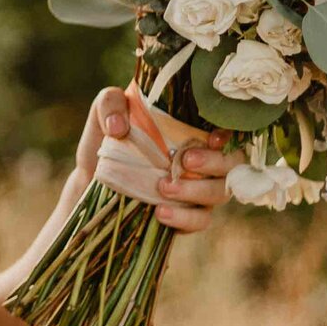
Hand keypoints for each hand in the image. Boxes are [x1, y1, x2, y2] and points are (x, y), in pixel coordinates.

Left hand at [69, 86, 236, 231]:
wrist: (93, 176)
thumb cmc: (107, 138)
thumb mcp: (104, 113)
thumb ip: (110, 104)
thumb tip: (118, 127)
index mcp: (194, 128)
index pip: (228, 129)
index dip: (230, 134)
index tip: (214, 137)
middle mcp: (205, 157)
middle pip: (232, 163)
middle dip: (215, 163)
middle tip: (186, 160)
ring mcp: (200, 187)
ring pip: (220, 193)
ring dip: (196, 191)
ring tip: (163, 187)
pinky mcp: (188, 215)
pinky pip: (200, 221)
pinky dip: (184, 218)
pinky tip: (161, 212)